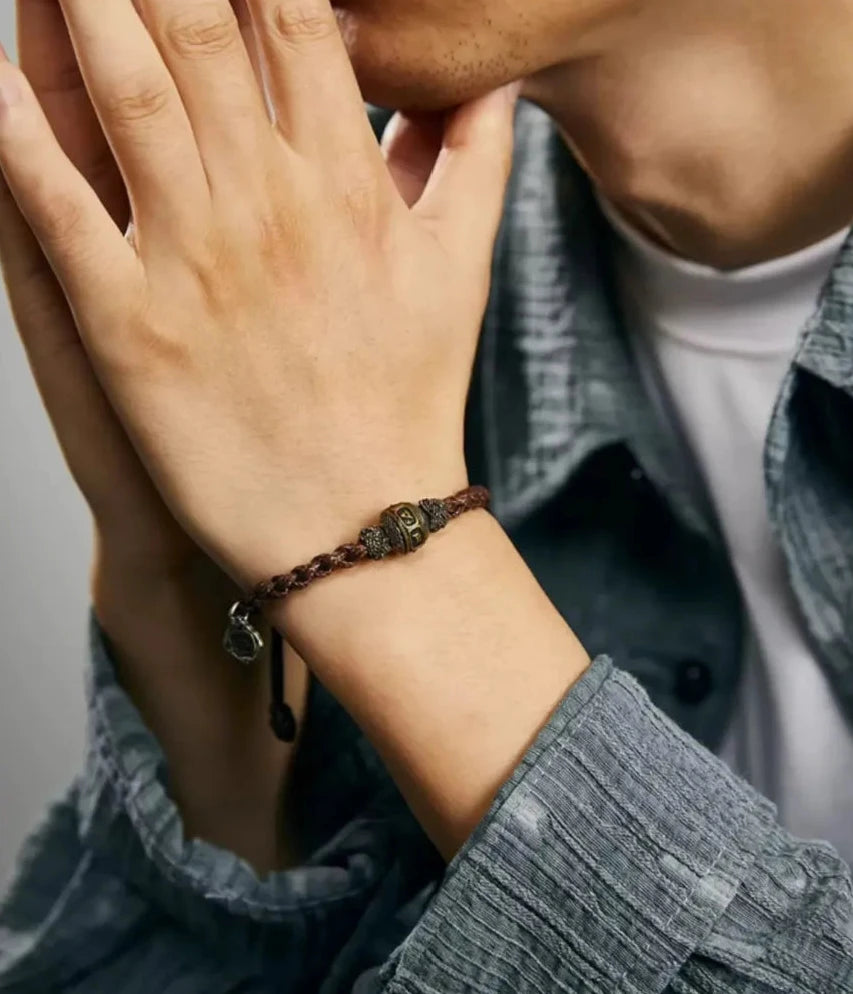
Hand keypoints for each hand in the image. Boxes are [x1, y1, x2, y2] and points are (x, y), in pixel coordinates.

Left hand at [0, 0, 517, 590]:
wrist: (362, 524)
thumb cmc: (411, 401)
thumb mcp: (461, 274)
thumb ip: (475, 167)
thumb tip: (493, 86)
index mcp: (345, 184)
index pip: (293, 15)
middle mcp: (268, 204)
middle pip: (195, 27)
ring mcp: (195, 263)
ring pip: (123, 95)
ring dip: (76, 5)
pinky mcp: (134, 329)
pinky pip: (58, 209)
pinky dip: (11, 134)